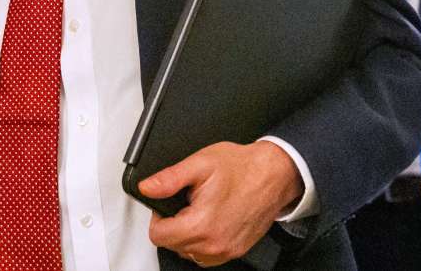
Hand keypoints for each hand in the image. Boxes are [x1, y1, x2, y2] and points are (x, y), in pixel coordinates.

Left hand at [140, 141, 301, 266]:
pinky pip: (208, 256)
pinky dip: (203, 242)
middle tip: (186, 203)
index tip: (167, 205)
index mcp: (201, 224)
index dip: (158, 217)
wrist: (274, 174)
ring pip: (189, 253)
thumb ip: (169, 179)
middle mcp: (215, 243)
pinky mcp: (237, 251)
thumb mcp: (199, 164)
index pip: (158, 236)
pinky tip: (210, 222)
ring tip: (199, 211)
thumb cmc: (242, 167)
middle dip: (173, 225)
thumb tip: (147, 187)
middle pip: (173, 246)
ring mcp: (227, 250)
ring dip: (187, 236)